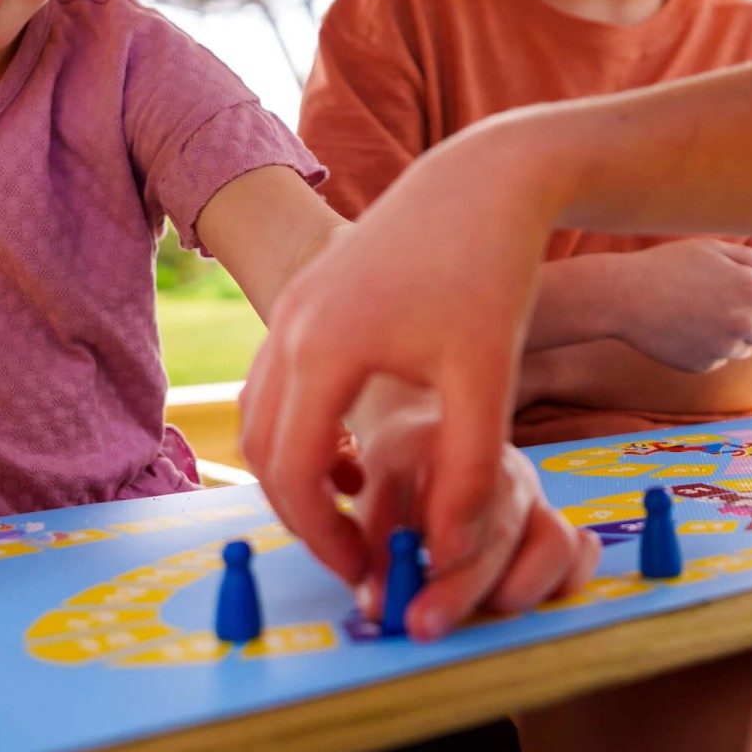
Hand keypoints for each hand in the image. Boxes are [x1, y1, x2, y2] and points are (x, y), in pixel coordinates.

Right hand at [241, 128, 561, 588]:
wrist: (484, 181)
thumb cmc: (492, 274)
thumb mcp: (488, 381)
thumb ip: (468, 476)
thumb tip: (446, 556)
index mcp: (325, 350)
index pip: (294, 475)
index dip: (324, 538)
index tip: (365, 570)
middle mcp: (291, 326)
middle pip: (262, 451)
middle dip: (301, 513)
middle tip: (355, 553)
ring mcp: (292, 306)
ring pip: (260, 415)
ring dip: (293, 469)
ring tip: (356, 503)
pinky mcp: (307, 296)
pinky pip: (275, 382)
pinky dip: (298, 427)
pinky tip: (355, 448)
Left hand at [349, 402, 600, 639]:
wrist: (439, 434)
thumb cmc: (403, 468)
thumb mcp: (375, 491)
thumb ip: (375, 548)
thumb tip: (380, 605)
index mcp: (459, 450)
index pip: (466, 495)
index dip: (447, 551)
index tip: (418, 603)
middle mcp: (509, 473)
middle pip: (505, 534)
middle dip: (464, 590)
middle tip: (424, 626)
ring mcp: (539, 499)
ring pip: (556, 547)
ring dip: (518, 590)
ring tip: (479, 608)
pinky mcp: (558, 526)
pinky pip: (579, 556)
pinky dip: (563, 584)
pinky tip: (527, 598)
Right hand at [611, 239, 751, 371]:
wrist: (625, 297)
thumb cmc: (666, 266)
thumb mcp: (708, 248)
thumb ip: (744, 258)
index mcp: (750, 288)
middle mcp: (743, 322)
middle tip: (739, 313)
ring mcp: (723, 348)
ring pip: (744, 348)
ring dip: (732, 336)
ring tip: (698, 315)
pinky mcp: (702, 366)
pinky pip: (716, 359)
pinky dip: (706, 347)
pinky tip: (681, 329)